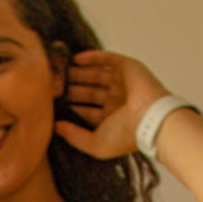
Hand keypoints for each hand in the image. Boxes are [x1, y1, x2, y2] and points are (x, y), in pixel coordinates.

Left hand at [54, 51, 170, 160]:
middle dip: (73, 88)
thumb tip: (56, 127)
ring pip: (96, 75)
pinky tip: (76, 58)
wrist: (150, 119)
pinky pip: (108, 59)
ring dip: (80, 73)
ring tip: (61, 71)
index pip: (86, 111)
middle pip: (89, 92)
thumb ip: (74, 136)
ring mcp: (122, 84)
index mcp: (110, 119)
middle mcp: (116, 101)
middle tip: (55, 84)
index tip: (53, 103)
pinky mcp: (128, 68)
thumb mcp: (94, 143)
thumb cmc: (126, 135)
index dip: (71, 106)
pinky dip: (92, 57)